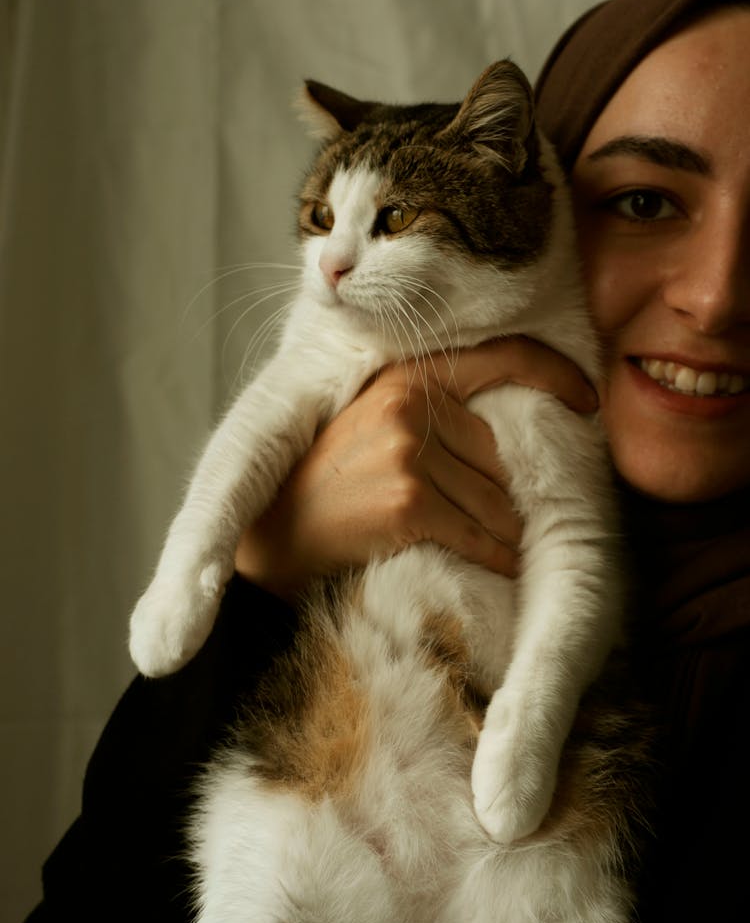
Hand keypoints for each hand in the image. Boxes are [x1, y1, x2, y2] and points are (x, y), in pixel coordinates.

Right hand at [235, 337, 596, 597]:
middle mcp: (411, 405)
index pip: (501, 356)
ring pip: (497, 502)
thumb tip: (506, 447)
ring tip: (501, 550)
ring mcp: (410, 452)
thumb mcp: (373, 424)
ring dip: (506, 535)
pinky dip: (496, 558)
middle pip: (500, 458)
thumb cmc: (328, 484)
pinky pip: (479, 535)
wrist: (274, 534)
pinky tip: (502, 567)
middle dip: (506, 497)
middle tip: (502, 523)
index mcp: (407, 376)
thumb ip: (432, 416)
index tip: (588, 400)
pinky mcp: (410, 500)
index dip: (555, 374)